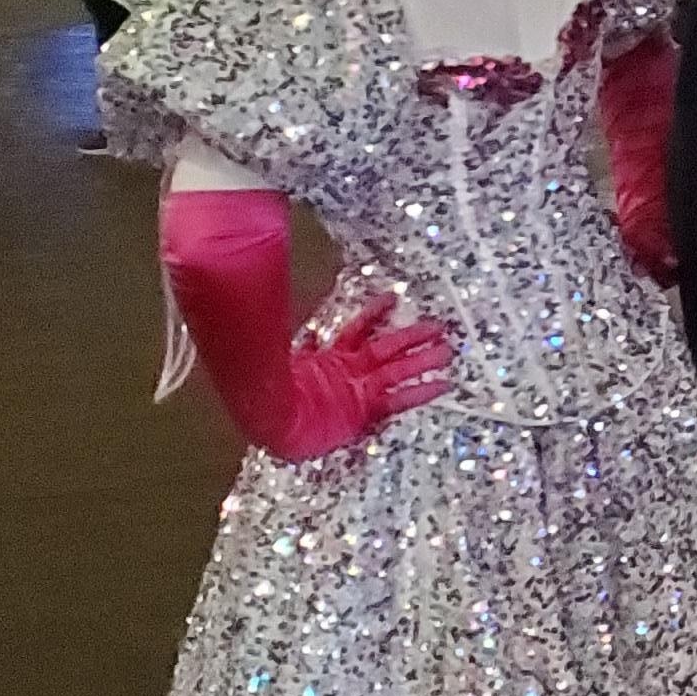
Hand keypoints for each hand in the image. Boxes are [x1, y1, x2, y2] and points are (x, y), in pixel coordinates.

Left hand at [161, 187, 453, 464]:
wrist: (265, 419)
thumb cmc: (266, 386)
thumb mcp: (267, 343)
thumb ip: (267, 315)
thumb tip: (249, 276)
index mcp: (329, 356)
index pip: (357, 330)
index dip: (375, 315)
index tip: (394, 298)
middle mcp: (347, 372)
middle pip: (386, 350)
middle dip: (412, 339)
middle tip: (439, 327)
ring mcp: (357, 392)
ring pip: (397, 372)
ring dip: (421, 362)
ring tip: (447, 353)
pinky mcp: (362, 412)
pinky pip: (396, 401)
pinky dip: (419, 393)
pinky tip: (442, 385)